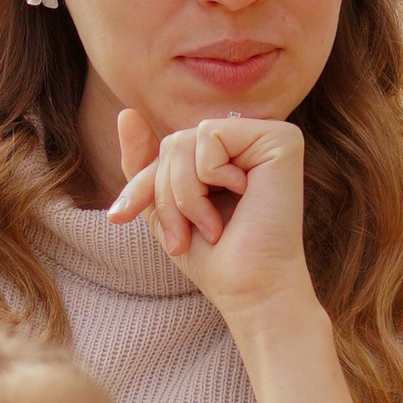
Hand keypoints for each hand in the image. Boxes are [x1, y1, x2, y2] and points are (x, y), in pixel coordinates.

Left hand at [106, 107, 314, 330]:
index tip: (120, 217)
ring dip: (186, 193)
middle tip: (188, 235)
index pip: (165, 150)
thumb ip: (145, 163)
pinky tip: (243, 198)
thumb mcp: (164, 208)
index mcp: (228, 155)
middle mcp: (249, 140)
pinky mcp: (282, 138)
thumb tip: (126, 113)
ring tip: (213, 226)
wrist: (250, 290)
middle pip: (172, 143)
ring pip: (183, 139)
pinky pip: (210, 135)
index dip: (143, 185)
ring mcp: (267, 136)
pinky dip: (211, 175)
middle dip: (166, 195)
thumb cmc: (214, 258)